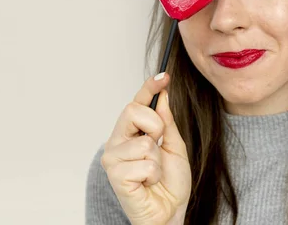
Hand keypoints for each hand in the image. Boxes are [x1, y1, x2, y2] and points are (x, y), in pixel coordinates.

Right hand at [101, 73, 190, 224]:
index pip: (136, 103)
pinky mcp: (115, 176)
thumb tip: (162, 96)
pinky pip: (145, 164)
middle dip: (155, 126)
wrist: (170, 213)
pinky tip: (147, 184)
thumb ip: (166, 123)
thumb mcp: (174, 147)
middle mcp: (117, 142)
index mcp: (131, 133)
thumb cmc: (169, 184)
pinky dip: (153, 175)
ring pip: (144, 142)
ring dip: (158, 160)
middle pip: (131, 110)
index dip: (149, 88)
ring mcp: (113, 158)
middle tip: (159, 146)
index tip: (164, 75)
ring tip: (153, 174)